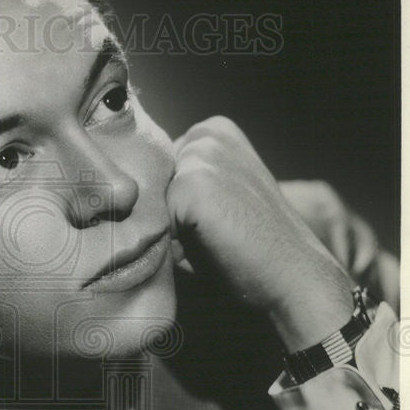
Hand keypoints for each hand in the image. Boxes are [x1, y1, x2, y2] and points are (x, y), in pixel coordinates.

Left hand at [167, 116, 354, 350]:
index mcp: (213, 132)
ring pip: (148, 207)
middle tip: (215, 238)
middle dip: (164, 220)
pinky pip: (153, 225)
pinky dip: (171, 246)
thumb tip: (116, 203)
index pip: (155, 175)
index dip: (171, 212)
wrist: (293, 277)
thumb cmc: (249, 251)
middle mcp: (206, 133)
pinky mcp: (192, 183)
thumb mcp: (210, 207)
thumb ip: (173, 192)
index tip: (215, 225)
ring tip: (212, 242)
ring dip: (166, 234)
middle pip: (145, 188)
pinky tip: (209, 248)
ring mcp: (200, 154)